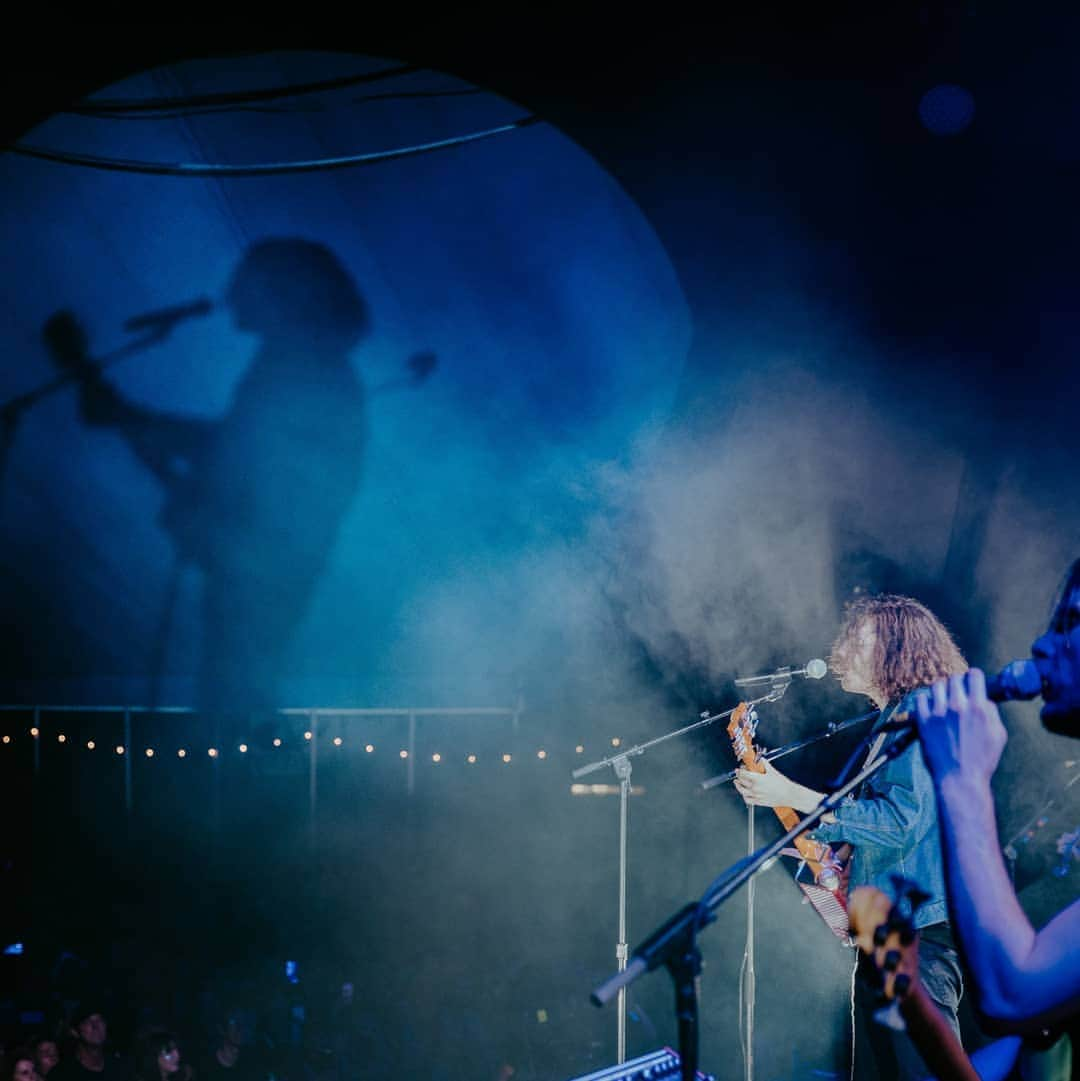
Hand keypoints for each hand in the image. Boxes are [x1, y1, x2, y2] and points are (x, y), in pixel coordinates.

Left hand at [734, 759, 815, 809]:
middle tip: (738, 774)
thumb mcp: (772, 771)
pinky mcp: (759, 802)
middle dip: (738, 777)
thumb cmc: (782, 784)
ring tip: (737, 783)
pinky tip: (744, 793)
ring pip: (742, 791)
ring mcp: (756, 796)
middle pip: (741, 782)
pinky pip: (747, 800)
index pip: (743, 774)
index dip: (739, 771)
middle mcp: (755, 788)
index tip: (738, 769)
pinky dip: (744, 796)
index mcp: (757, 779)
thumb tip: (761, 759)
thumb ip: (765, 764)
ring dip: (738, 786)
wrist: (789, 795)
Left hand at [914, 669, 1006, 786]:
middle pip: (954, 678)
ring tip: (944, 700)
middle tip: (958, 693)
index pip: (974, 675)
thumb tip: (983, 698)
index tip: (972, 682)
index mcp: (978, 708)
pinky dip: (925, 700)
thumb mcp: (999, 735)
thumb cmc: (982, 760)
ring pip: (936, 685)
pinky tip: (931, 708)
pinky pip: (919, 699)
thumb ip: (992, 712)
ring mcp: (938, 712)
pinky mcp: (923, 721)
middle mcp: (957, 706)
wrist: (960, 778)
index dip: (974, 677)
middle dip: (958, 684)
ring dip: (941, 690)